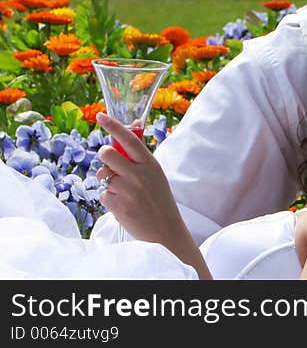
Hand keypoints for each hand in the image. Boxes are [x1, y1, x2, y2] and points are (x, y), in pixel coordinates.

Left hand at [95, 112, 187, 244]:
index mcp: (150, 164)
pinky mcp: (118, 206)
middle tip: (111, 166)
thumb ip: (139, 159)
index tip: (100, 116)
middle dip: (104, 158)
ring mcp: (128, 190)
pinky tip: (123, 205)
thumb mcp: (155, 175)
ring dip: (108, 183)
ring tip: (123, 192)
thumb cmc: (159, 200)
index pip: (129, 139)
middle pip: (107, 154)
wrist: (165, 230)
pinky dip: (109, 199)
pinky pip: (103, 194)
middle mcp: (139, 174)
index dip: (113, 126)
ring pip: (103, 176)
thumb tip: (123, 136)